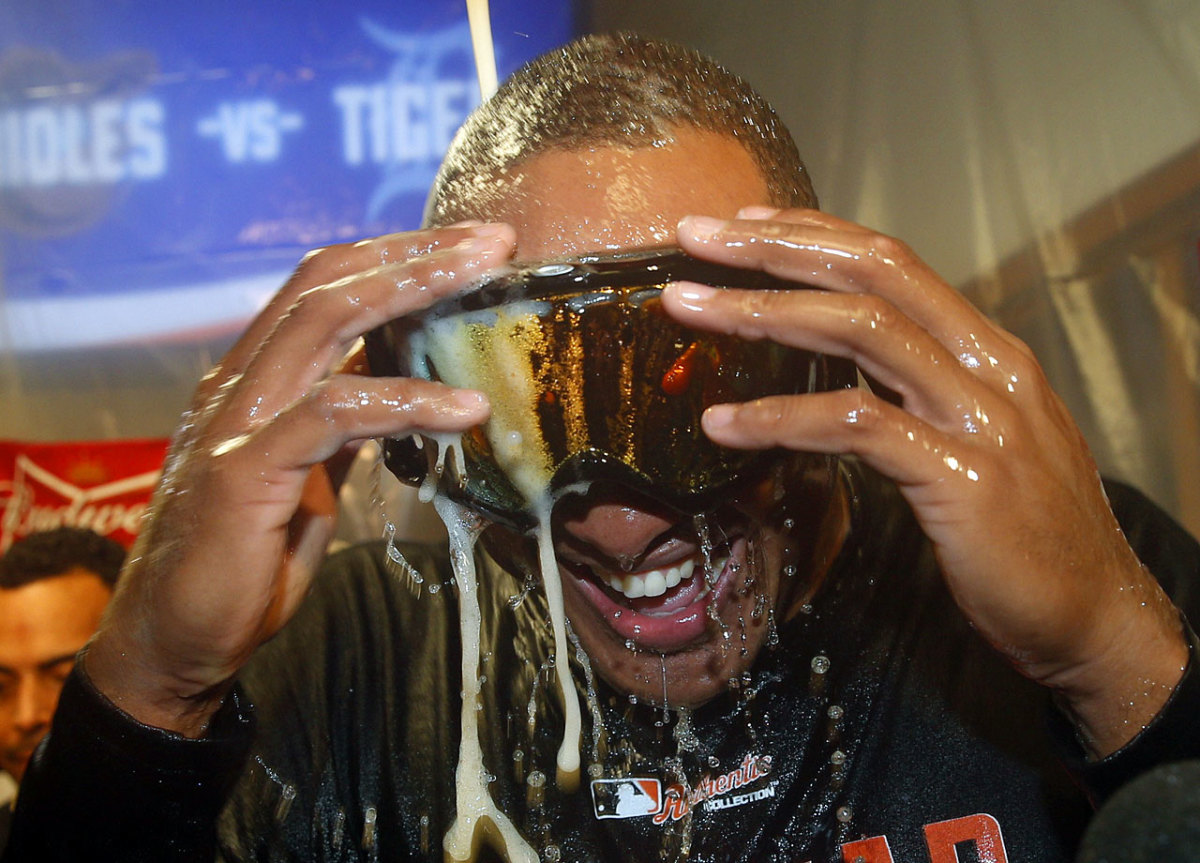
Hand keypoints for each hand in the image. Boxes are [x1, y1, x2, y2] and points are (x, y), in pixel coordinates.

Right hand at [85, 223, 515, 736]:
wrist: (175, 641)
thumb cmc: (245, 558)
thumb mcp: (308, 474)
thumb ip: (339, 423)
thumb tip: (392, 382)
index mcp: (255, 377)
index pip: (325, 286)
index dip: (396, 256)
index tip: (469, 247)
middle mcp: (240, 383)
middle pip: (328, 283)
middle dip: (416, 253)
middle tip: (494, 239)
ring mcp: (236, 422)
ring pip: (324, 324)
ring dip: (413, 292)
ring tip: (487, 283)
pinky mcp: (243, 473)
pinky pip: (332, 416)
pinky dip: (405, 403)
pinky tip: (464, 409)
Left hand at [662, 207, 1186, 755]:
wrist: (1098, 617)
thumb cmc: (1026, 533)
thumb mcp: (979, 437)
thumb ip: (926, 390)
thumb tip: (853, 364)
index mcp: (988, 350)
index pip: (891, 263)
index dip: (813, 234)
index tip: (745, 223)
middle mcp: (988, 367)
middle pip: (870, 275)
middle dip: (773, 248)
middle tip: (694, 234)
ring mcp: (979, 418)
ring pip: (859, 332)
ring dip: (760, 312)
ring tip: (687, 307)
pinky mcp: (961, 478)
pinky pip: (854, 426)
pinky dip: (779, 418)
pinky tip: (725, 425)